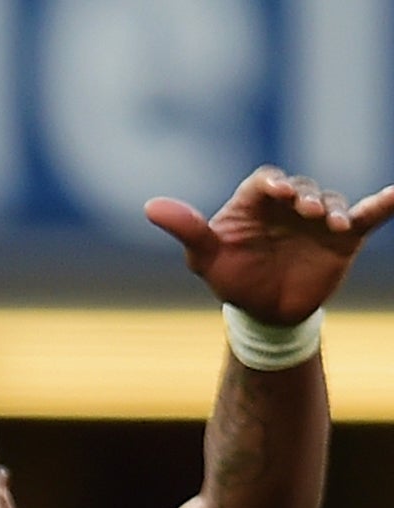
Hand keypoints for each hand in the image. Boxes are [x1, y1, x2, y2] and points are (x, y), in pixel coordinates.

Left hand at [145, 165, 393, 323]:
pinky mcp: (344, 235)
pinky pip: (368, 215)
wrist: (265, 312)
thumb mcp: (206, 257)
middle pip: (302, 188)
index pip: (265, 182)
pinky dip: (384, 204)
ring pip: (330, 202)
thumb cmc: (232, 278)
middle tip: (303, 210)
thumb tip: (151, 206)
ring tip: (328, 223)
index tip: (276, 193)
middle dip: (304, 196)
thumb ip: (188, 230)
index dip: (273, 184)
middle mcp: (290, 204)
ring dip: (331, 208)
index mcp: (256, 201)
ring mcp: (318, 217)